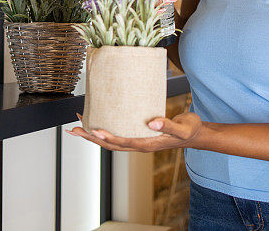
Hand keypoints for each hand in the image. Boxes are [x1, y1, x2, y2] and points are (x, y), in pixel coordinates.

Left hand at [67, 112, 202, 151]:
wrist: (195, 134)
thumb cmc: (190, 129)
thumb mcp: (183, 127)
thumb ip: (168, 125)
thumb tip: (151, 123)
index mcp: (148, 144)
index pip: (123, 142)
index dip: (108, 138)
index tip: (94, 130)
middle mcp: (140, 145)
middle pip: (110, 145)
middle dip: (90, 138)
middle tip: (73, 130)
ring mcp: (138, 141)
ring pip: (111, 142)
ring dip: (93, 136)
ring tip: (77, 127)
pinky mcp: (138, 135)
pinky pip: (118, 136)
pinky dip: (105, 131)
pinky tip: (98, 123)